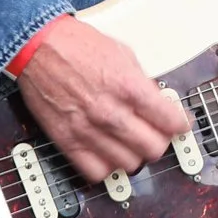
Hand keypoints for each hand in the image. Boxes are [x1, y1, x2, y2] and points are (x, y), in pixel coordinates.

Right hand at [13, 17, 190, 183]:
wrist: (38, 46)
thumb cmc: (76, 45)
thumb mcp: (122, 52)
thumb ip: (142, 82)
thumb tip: (157, 103)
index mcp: (129, 87)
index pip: (170, 122)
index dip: (179, 125)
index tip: (178, 126)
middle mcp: (111, 112)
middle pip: (154, 149)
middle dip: (159, 141)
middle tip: (155, 134)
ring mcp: (89, 130)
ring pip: (128, 164)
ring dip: (134, 155)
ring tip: (129, 144)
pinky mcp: (68, 141)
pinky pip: (96, 172)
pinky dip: (106, 167)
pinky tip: (107, 153)